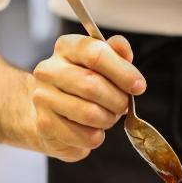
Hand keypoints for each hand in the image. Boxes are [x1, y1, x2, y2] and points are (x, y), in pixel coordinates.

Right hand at [31, 34, 145, 161]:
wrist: (52, 113)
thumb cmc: (83, 85)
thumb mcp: (102, 64)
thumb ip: (115, 53)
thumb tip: (121, 46)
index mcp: (67, 47)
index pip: (96, 54)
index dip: (123, 72)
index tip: (138, 86)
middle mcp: (49, 69)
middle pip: (92, 85)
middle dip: (117, 100)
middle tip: (122, 106)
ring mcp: (43, 97)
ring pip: (89, 113)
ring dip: (108, 119)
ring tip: (107, 117)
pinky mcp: (45, 125)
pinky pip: (85, 136)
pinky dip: (97, 136)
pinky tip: (91, 129)